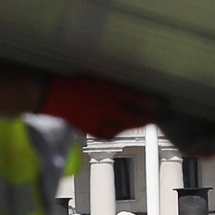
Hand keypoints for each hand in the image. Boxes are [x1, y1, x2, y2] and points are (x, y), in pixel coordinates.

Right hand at [40, 74, 155, 138]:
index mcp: (109, 92)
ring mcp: (99, 120)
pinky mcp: (90, 129)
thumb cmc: (77, 83)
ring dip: (133, 126)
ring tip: (139, 122)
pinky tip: (118, 130)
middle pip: (132, 117)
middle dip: (148, 117)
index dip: (147, 100)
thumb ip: (117, 87)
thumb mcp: (100, 79)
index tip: (157, 100)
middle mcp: (107, 108)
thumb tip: (136, 94)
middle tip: (158, 116)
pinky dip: (116, 133)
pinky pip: (107, 134)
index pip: (135, 97)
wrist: (56, 95)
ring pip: (121, 128)